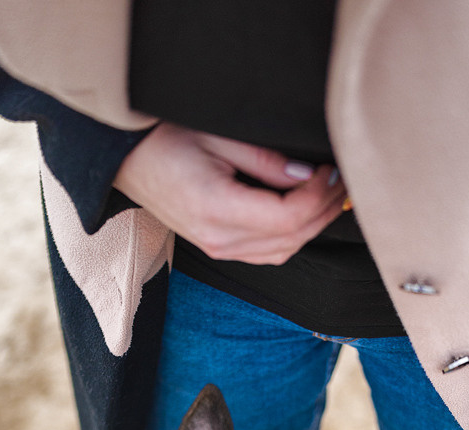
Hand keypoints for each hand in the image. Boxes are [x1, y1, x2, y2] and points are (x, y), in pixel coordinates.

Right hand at [113, 122, 346, 264]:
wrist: (127, 161)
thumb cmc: (164, 142)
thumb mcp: (216, 137)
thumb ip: (263, 160)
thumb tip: (306, 174)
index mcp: (217, 210)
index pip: (287, 217)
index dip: (318, 196)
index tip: (331, 170)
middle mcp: (220, 239)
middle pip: (292, 238)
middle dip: (324, 210)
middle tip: (341, 179)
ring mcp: (220, 250)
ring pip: (285, 251)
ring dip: (313, 225)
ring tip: (329, 193)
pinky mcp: (222, 249)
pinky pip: (270, 253)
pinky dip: (295, 235)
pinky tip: (306, 210)